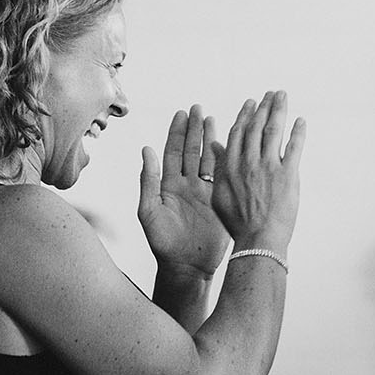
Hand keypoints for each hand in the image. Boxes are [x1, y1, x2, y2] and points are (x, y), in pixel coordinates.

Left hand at [139, 104, 229, 276]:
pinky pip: (221, 176)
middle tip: (198, 108)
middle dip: (194, 129)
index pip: (173, 152)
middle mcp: (186, 185)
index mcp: (168, 186)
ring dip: (210, 139)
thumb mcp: (149, 211)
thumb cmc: (163, 243)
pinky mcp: (218, 201)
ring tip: (212, 119)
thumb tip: (146, 150)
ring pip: (208, 160)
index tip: (181, 113)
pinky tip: (227, 144)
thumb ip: (148, 181)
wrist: (187, 265)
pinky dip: (224, 160)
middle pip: (191, 151)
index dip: (177, 132)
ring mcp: (203, 192)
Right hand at [211, 92, 304, 253]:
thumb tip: (215, 147)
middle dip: (263, 106)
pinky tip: (300, 120)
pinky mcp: (288, 174)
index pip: (238, 132)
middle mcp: (248, 162)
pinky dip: (298, 132)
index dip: (245, 115)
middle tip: (270, 93)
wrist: (258, 238)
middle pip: (256, 126)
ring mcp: (268, 167)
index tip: (250, 103)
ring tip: (283, 96)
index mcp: (230, 166)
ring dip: (278, 110)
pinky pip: (294, 147)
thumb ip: (219, 168)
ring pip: (273, 130)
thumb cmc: (239, 222)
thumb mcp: (220, 194)